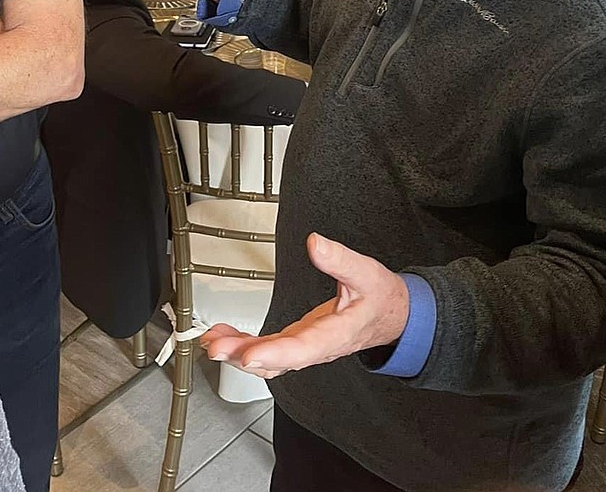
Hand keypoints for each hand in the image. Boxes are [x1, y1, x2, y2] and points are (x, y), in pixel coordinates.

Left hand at [200, 233, 410, 378]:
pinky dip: (245, 346)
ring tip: (212, 341)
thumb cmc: (381, 298)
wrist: (393, 317)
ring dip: (239, 353)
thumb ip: (340, 260)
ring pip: (270, 361)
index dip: (274, 354)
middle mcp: (318, 347)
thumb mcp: (366, 273)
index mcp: (336, 334)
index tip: (248, 355)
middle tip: (215, 347)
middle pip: (277, 360)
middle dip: (243, 355)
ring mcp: (306, 348)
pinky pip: (269, 352)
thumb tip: (315, 244)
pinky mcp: (298, 342)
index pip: (303, 349)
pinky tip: (225, 337)